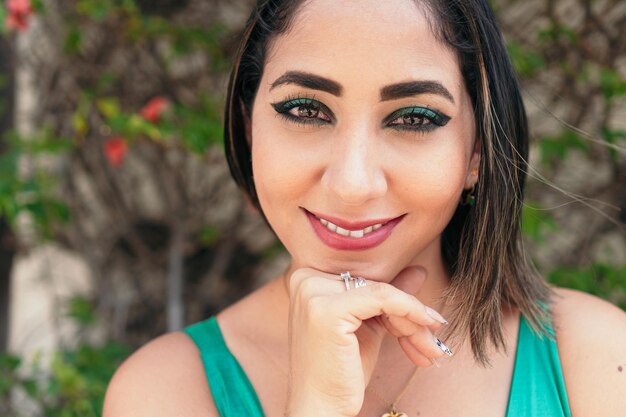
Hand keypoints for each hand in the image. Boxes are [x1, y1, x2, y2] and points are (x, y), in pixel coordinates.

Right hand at [285, 266, 448, 416]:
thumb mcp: (368, 328)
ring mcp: (313, 292)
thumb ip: (388, 298)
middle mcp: (305, 279)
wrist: (320, 408)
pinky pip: (382, 298)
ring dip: (414, 321)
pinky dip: (409, 311)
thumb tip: (418, 270)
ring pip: (382, 293)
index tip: (427, 321)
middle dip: (409, 315)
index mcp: (307, 278)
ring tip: (431, 348)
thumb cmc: (340, 371)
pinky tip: (427, 329)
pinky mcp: (327, 309)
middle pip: (374, 286)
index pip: (365, 280)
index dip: (398, 301)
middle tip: (433, 341)